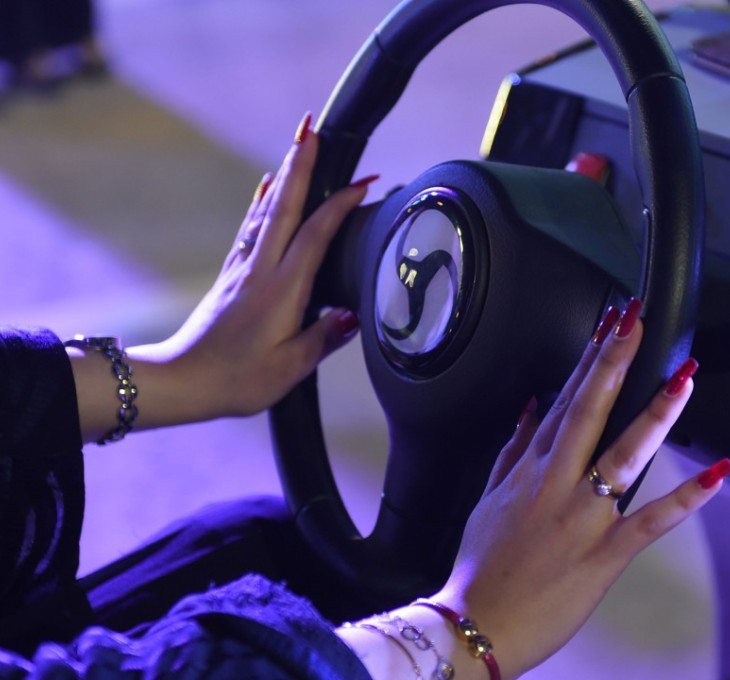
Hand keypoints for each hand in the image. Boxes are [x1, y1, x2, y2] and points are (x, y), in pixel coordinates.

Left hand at [71, 113, 373, 440]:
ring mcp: (244, 269)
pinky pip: (253, 226)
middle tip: (313, 126)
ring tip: (299, 143)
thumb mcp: (289, 370)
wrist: (183, 381)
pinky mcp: (233, 275)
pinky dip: (264, 200)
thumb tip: (353, 314)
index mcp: (282, 290)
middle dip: (300, 163)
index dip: (340, 205)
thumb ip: (323, 339)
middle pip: (284, 206)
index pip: (315, 235)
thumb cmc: (237, 380)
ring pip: (267, 209)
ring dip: (284, 173)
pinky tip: (268, 186)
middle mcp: (261, 270)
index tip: (365, 182)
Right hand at [430, 299, 729, 678]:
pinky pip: (650, 522)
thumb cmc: (482, 565)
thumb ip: (512, 448)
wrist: (476, 624)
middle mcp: (556, 484)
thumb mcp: (488, 497)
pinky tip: (717, 474)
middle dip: (615, 360)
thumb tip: (529, 405)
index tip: (611, 321)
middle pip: (589, 410)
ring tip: (683, 378)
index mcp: (530, 468)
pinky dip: (685, 499)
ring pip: (622, 456)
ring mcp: (581, 518)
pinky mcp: (603, 555)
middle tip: (638, 319)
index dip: (591, 357)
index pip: (564, 398)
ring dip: (655, 415)